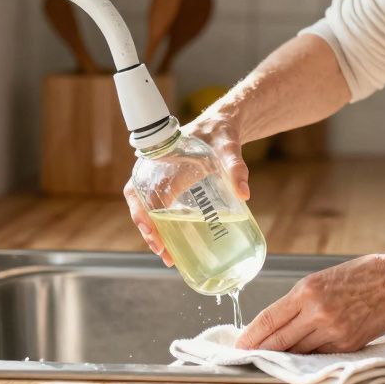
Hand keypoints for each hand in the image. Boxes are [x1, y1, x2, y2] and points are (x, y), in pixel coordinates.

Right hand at [123, 108, 252, 266]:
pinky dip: (163, 227)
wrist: (221, 127)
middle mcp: (155, 171)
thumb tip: (244, 194)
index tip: (153, 231)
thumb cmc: (220, 133)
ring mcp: (161, 180)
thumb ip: (236, 167)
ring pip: (147, 209)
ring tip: (168, 257)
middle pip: (139, 205)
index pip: (140, 191)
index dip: (142, 213)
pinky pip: (160, 208)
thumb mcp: (229, 147)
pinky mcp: (172, 187)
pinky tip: (173, 244)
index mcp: (160, 160)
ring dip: (154, 233)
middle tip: (162, 252)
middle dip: (148, 230)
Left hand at [235, 252, 384, 353]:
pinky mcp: (347, 344)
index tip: (238, 345)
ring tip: (270, 359)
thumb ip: (300, 300)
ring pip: (298, 351)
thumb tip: (279, 322)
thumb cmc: (362, 274)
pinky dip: (307, 357)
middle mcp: (316, 312)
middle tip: (245, 358)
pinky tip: (299, 359)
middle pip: (279, 341)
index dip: (250, 336)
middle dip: (260, 351)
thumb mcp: (323, 279)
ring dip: (283, 357)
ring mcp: (333, 330)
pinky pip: (319, 354)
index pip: (268, 320)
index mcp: (307, 290)